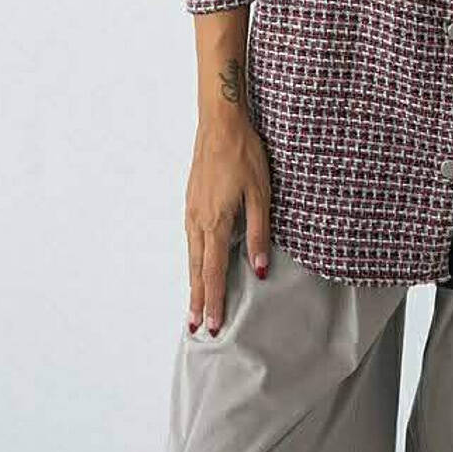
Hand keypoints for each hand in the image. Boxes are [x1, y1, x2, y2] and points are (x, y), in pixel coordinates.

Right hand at [184, 110, 272, 336]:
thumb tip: (258, 268)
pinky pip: (191, 239)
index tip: (213, 324)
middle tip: (198, 328)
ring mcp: (191, 211)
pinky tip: (198, 264)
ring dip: (194, 282)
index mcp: (214, 222)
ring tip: (195, 305)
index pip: (214, 272)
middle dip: (199, 300)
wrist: (220, 124)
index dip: (215, 300)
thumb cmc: (243, 155)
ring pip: (192, 256)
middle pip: (197, 270)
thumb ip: (258, 233)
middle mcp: (197, 221)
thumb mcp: (261, 194)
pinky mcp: (192, 201)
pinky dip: (193, 260)